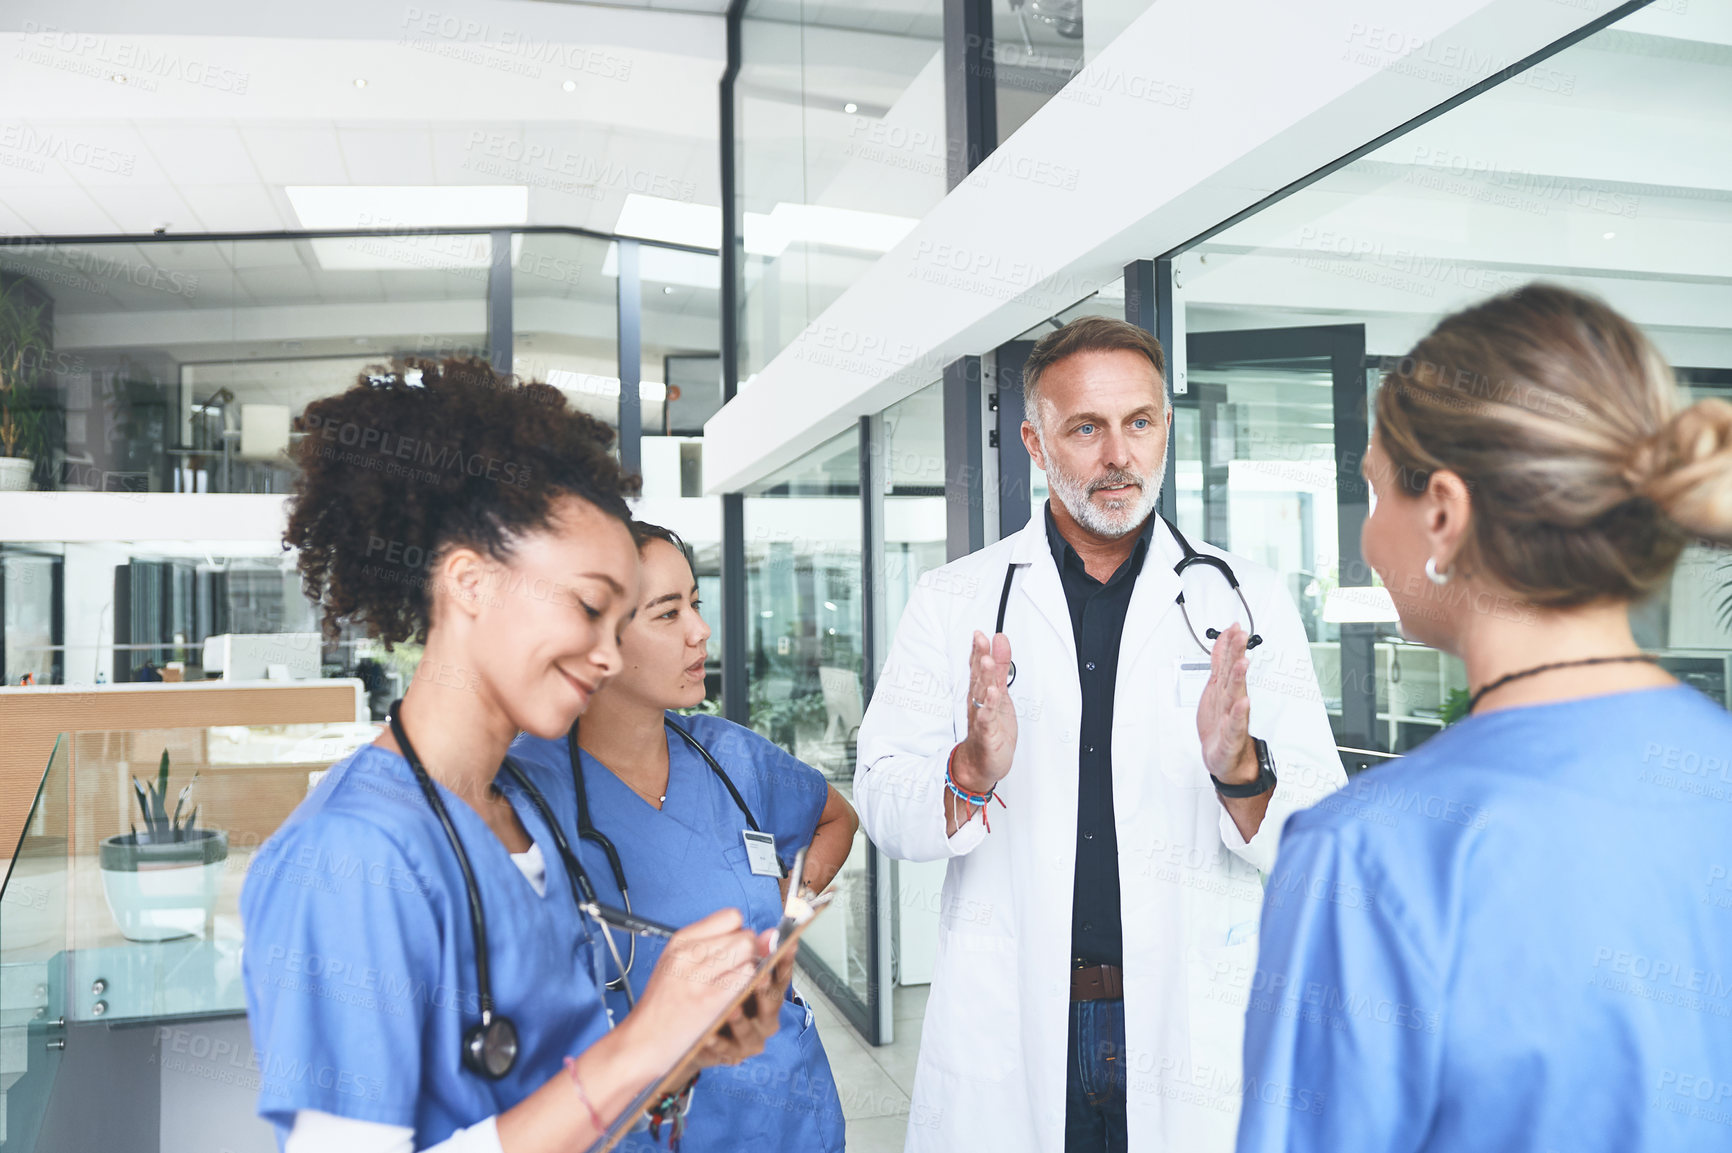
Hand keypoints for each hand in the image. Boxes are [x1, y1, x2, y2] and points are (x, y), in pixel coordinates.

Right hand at [631, 909, 765, 1069]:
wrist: (642, 1041)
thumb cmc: (665, 1002)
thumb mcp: (679, 962)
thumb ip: (718, 944)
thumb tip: (770, 934)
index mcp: (680, 941)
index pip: (731, 916)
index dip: (738, 933)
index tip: (732, 951)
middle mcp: (688, 954)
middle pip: (745, 935)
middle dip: (750, 953)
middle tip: (735, 973)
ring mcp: (698, 977)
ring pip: (749, 954)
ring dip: (751, 970)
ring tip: (733, 985)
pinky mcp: (710, 1001)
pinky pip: (746, 978)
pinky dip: (748, 987)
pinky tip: (734, 999)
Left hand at [694, 929, 788, 1066]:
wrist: (694, 1034)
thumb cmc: (719, 996)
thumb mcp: (730, 969)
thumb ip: (748, 951)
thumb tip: (765, 933)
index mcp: (768, 990)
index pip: (781, 973)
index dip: (784, 959)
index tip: (788, 944)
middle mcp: (766, 1014)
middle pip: (772, 1001)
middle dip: (766, 989)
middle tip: (760, 976)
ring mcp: (752, 1036)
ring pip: (750, 1029)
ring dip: (741, 1020)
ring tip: (732, 1010)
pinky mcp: (732, 1053)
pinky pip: (725, 1048)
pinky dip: (718, 1042)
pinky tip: (709, 1035)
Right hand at [954, 630, 1016, 792]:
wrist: (980, 763)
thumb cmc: (991, 729)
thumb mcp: (1000, 694)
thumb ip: (1001, 667)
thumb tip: (1000, 641)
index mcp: (980, 693)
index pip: (977, 668)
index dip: (978, 650)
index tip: (979, 633)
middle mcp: (978, 703)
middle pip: (978, 677)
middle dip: (979, 657)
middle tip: (981, 639)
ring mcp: (981, 717)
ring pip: (981, 695)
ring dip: (983, 678)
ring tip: (986, 661)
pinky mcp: (986, 733)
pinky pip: (986, 718)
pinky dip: (988, 706)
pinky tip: (992, 694)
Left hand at [1197, 624, 1257, 785]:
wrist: (1225, 760)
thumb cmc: (1220, 725)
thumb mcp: (1216, 690)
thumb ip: (1219, 665)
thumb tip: (1222, 640)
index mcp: (1225, 690)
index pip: (1226, 662)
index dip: (1229, 644)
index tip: (1234, 626)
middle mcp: (1230, 702)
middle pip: (1232, 674)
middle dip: (1236, 654)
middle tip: (1241, 635)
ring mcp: (1231, 719)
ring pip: (1234, 695)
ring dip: (1238, 678)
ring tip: (1242, 662)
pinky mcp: (1231, 738)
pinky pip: (1236, 725)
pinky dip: (1239, 714)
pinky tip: (1243, 703)